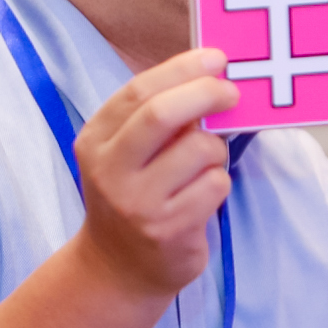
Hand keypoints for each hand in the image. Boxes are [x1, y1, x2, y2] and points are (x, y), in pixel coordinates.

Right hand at [71, 51, 238, 299]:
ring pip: (199, 149)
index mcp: (95, 140)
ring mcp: (137, 203)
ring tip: (205, 164)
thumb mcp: (124, 153)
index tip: (216, 59)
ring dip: (216, 149)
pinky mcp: (168, 230)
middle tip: (232, 92)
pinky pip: (214, 186)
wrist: (116, 268)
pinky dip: (218, 182)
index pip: (139, 90)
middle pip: (163, 114)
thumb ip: (154, 118)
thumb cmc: (132, 196)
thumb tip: (208, 75)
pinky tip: (201, 195)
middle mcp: (109, 171)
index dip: (183, 69)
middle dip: (206, 93)